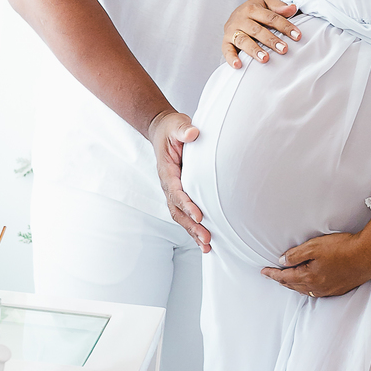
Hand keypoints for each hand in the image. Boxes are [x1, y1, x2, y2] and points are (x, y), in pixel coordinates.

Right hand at [149, 109, 210, 252]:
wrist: (163, 131)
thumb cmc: (172, 128)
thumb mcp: (177, 124)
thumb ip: (183, 129)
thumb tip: (192, 134)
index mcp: (167, 170)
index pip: (176, 191)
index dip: (187, 204)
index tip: (199, 216)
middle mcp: (168, 184)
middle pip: (177, 210)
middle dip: (191, 226)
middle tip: (206, 238)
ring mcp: (173, 191)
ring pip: (181, 216)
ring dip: (193, 232)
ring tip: (207, 246)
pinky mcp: (181, 194)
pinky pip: (186, 214)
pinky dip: (194, 229)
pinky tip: (206, 242)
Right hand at [222, 0, 300, 68]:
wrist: (234, 14)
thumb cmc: (255, 12)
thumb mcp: (266, 5)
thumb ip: (279, 7)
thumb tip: (293, 8)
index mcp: (252, 8)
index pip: (271, 17)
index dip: (285, 26)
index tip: (297, 36)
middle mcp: (240, 19)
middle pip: (257, 30)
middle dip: (271, 40)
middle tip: (283, 49)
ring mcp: (232, 31)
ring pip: (243, 40)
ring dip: (254, 50)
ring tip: (265, 58)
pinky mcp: (225, 42)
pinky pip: (226, 50)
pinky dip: (231, 58)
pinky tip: (238, 65)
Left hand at [262, 217, 370, 297]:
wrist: (369, 255)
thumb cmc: (342, 248)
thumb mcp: (314, 246)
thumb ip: (295, 255)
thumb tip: (281, 262)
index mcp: (309, 277)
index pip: (284, 277)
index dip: (272, 274)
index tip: (263, 271)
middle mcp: (318, 287)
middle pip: (293, 286)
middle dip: (281, 280)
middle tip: (272, 276)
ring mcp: (329, 290)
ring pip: (305, 290)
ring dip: (294, 286)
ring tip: (287, 281)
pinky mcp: (340, 289)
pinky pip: (318, 292)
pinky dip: (308, 288)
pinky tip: (309, 285)